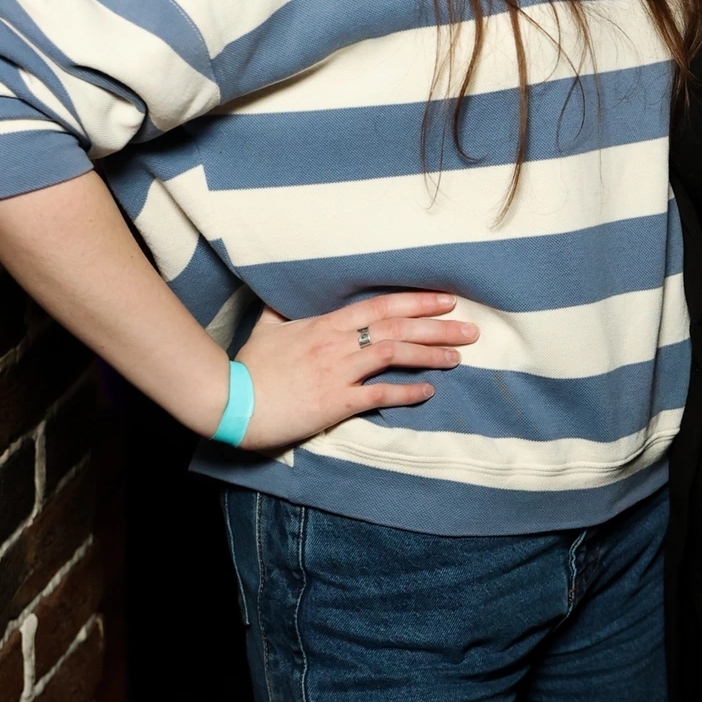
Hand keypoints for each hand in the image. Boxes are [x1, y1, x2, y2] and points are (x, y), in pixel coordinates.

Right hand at [237, 292, 476, 450]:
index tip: (446, 299)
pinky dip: (406, 392)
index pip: (381, 306)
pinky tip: (429, 392)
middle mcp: (337, 343)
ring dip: (430, 355)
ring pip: (393, 355)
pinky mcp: (334, 402)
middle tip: (471, 327)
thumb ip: (281, 314)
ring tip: (459, 356)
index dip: (417, 301)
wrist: (231, 399)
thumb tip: (283, 299)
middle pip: (396, 328)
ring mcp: (337, 371)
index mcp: (326, 324)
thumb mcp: (267, 330)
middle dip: (438, 326)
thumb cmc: (249, 367)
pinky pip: (378, 394)